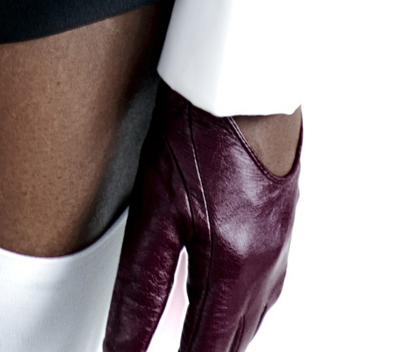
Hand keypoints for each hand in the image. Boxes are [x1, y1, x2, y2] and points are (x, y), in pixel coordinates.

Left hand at [104, 84, 300, 350]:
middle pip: (231, 344)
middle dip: (198, 351)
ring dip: (218, 335)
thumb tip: (122, 344)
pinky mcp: (281, 230)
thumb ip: (141, 289)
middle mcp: (267, 270)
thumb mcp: (156, 212)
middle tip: (155, 346)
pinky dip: (233, 307)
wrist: (240, 79)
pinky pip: (260, 291)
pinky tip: (213, 297)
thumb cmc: (200, 130)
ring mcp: (280, 250)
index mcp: (236, 273)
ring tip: (184, 335)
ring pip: (249, 322)